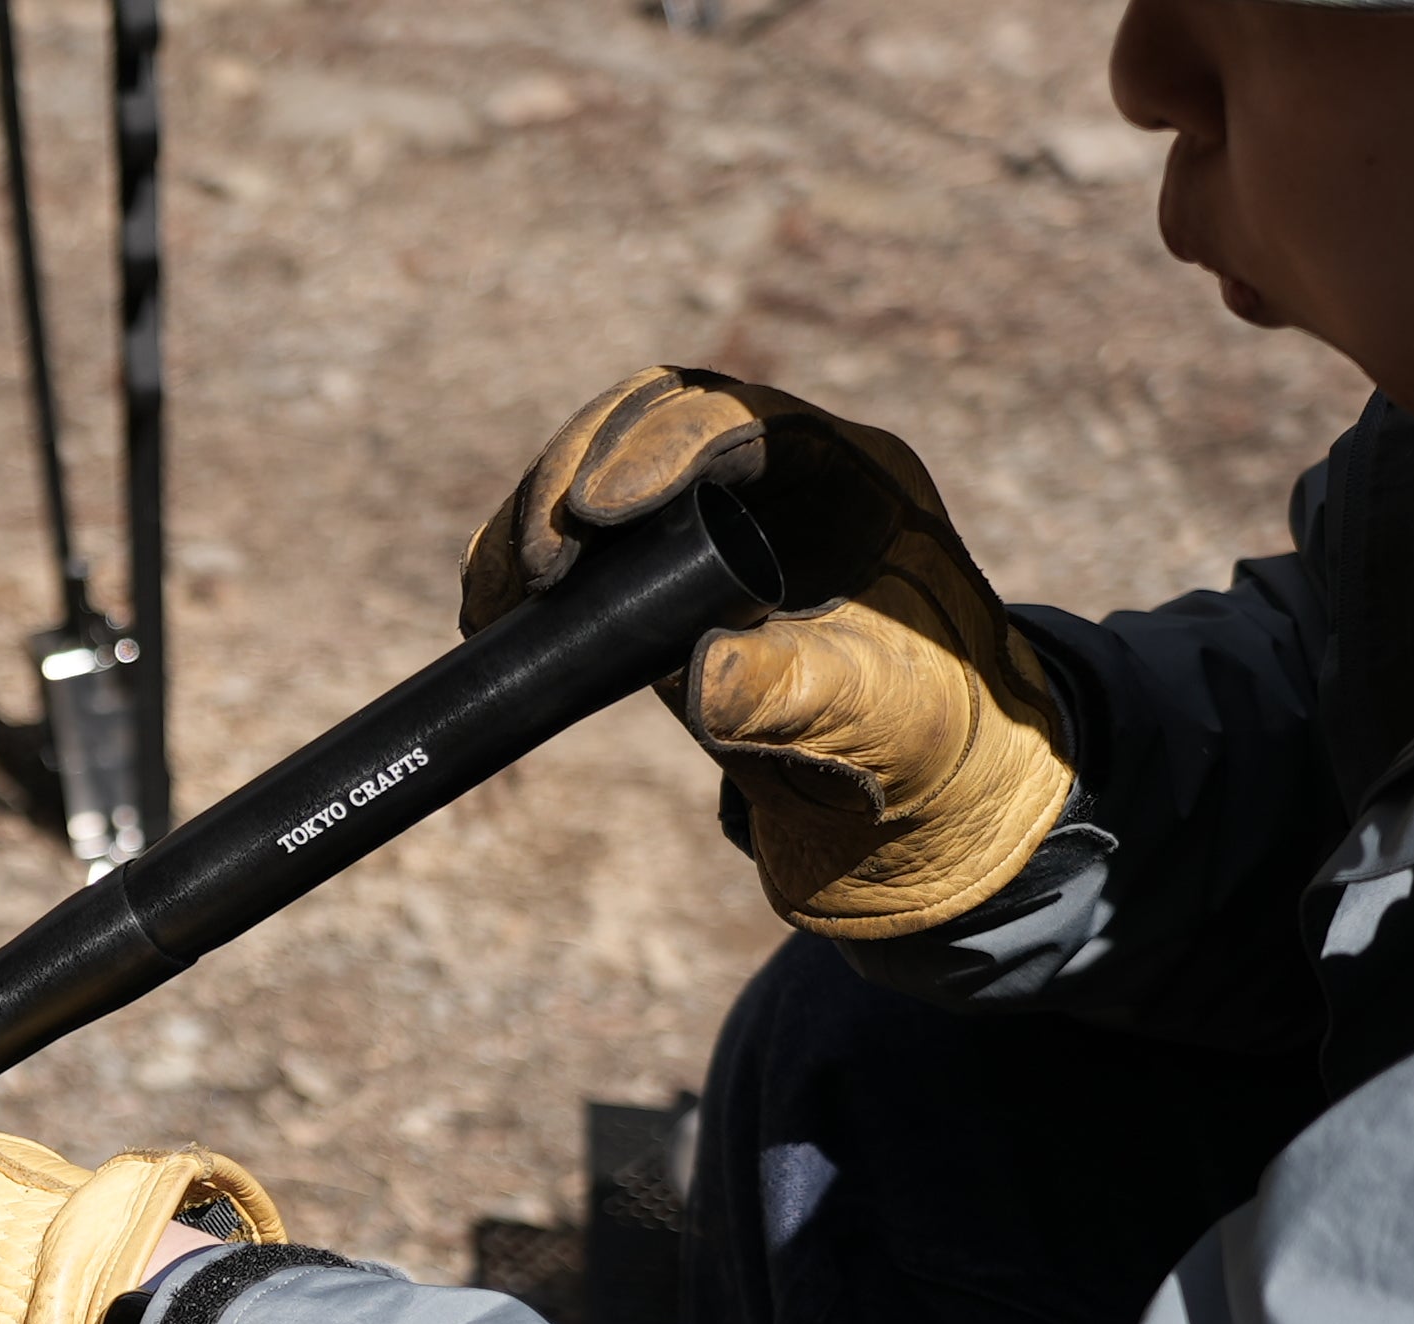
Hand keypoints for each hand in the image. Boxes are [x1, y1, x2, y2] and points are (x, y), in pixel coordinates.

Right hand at [464, 366, 1074, 940]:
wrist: (908, 814)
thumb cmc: (926, 749)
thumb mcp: (879, 720)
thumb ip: (802, 692)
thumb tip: (699, 673)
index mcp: (847, 478)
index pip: (740, 420)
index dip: (661, 444)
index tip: (602, 514)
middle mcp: (771, 483)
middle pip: (649, 421)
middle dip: (577, 471)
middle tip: (541, 563)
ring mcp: (704, 531)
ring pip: (596, 476)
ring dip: (535, 519)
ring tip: (496, 599)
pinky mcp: (652, 591)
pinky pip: (573, 553)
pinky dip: (520, 571)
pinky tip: (487, 616)